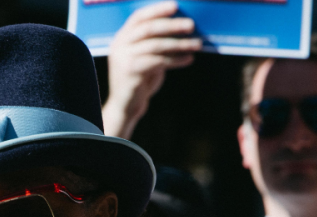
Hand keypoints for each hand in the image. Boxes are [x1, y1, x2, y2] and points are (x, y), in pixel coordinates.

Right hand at [101, 1, 201, 138]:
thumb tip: (182, 27)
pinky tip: (188, 59)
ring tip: (197, 44)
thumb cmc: (140, 80)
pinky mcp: (129, 73)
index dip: (157, 9)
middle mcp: (119, 46)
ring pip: (155, 45)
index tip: (175, 6)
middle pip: (148, 28)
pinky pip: (157, 61)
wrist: (126, 107)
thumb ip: (155, 42)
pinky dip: (176, 60)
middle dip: (171, 25)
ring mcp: (122, 59)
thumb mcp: (146, 57)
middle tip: (191, 25)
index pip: (138, 17)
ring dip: (179, 44)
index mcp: (121, 38)